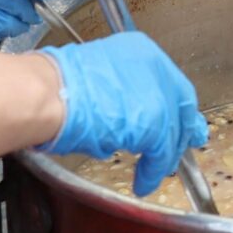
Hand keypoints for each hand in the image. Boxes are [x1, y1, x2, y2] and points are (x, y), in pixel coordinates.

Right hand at [39, 32, 209, 196]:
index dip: (173, 106)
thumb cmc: (57, 85)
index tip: (179, 120)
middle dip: (179, 131)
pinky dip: (152, 171)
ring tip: (153, 172)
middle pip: (180, 105)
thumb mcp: (96, 75)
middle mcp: (156, 68)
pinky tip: (144, 182)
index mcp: (141, 50)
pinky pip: (161, 155)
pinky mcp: (156, 123)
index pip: (169, 83)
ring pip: (172, 132)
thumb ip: (118, 91)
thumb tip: (121, 114)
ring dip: (163, 156)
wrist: (52, 93)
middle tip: (180, 149)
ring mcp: (159, 95)